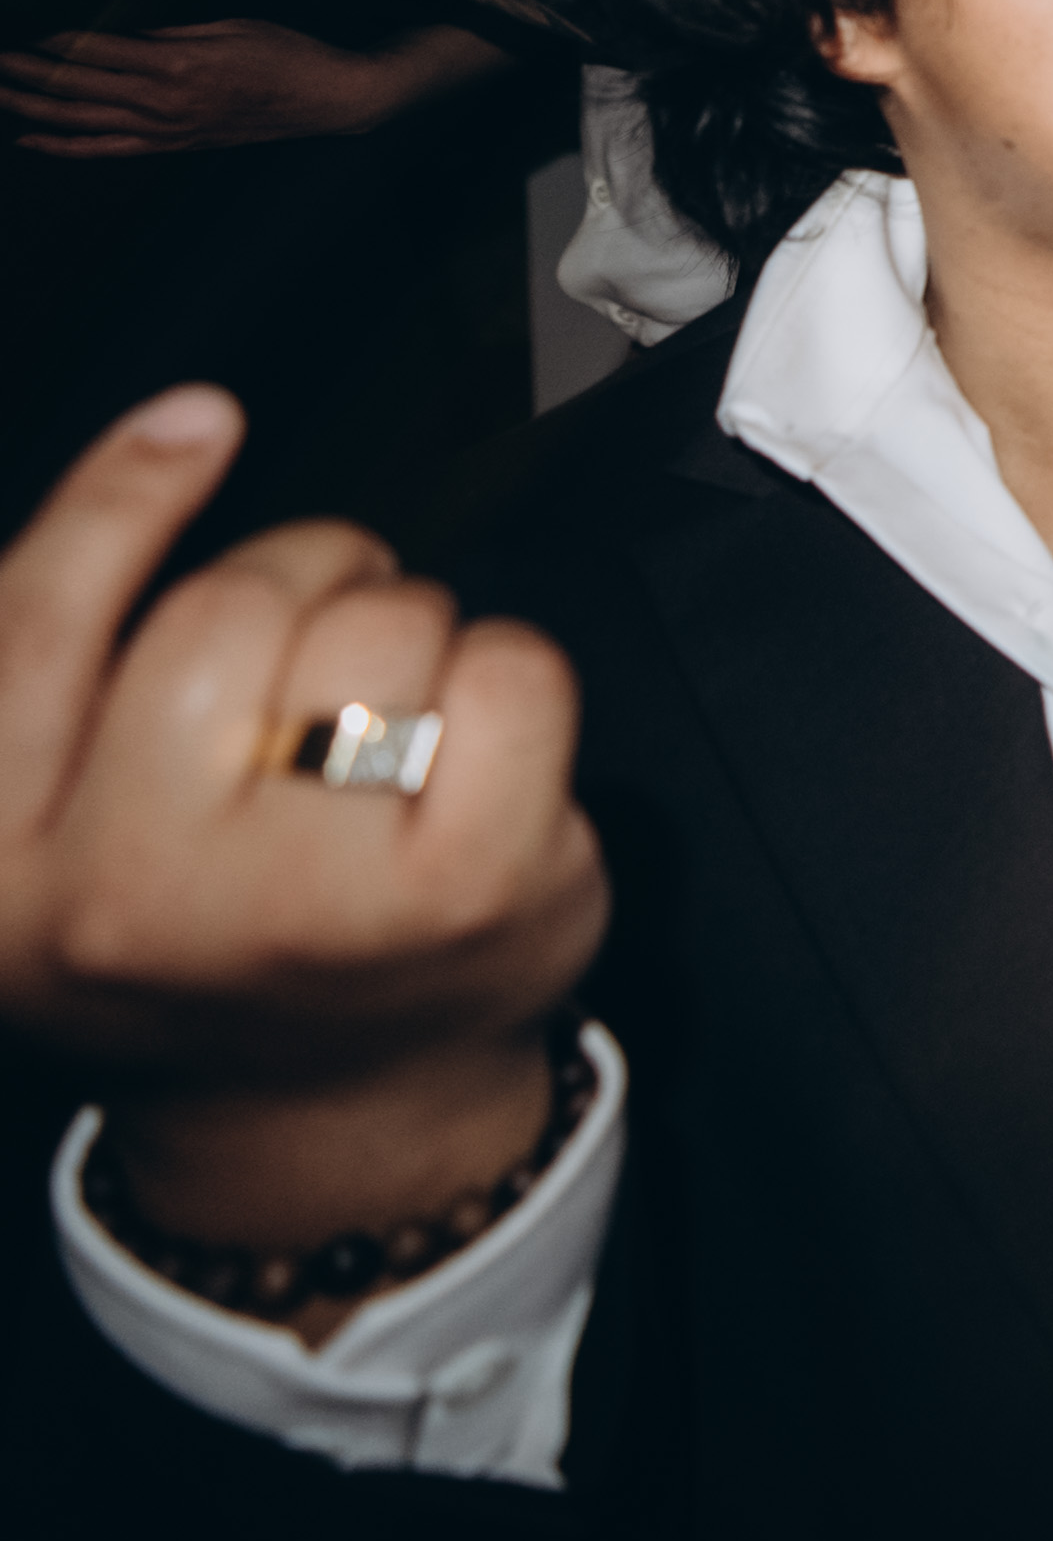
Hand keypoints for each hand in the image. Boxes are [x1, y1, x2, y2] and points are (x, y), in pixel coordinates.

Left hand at [0, 20, 429, 155]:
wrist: (328, 100)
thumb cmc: (286, 53)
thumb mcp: (229, 26)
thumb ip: (168, 33)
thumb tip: (117, 35)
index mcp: (178, 65)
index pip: (97, 52)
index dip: (54, 42)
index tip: (22, 30)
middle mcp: (165, 102)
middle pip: (77, 89)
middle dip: (26, 75)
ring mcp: (167, 129)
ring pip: (82, 121)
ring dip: (32, 109)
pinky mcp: (174, 144)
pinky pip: (108, 149)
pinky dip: (66, 145)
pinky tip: (32, 138)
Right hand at [0, 394, 605, 1315]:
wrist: (328, 1122)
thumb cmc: (209, 930)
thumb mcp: (68, 815)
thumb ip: (75, 642)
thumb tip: (183, 418)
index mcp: (3, 863)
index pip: (29, 631)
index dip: (116, 500)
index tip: (199, 419)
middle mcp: (127, 896)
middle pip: (232, 606)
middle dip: (306, 582)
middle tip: (323, 662)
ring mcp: (302, 904)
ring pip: (381, 624)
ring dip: (411, 636)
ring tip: (390, 735)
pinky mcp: (463, 895)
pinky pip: (513, 672)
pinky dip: (514, 678)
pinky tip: (476, 758)